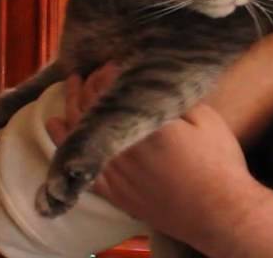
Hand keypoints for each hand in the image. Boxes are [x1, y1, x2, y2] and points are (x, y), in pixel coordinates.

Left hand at [45, 67, 259, 246]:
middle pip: (91, 106)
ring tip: (70, 86)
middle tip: (93, 70)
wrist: (217, 212)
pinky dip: (63, 143)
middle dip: (88, 83)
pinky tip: (55, 126)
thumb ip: (176, 97)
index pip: (111, 87)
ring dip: (71, 104)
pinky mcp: (113, 191)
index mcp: (146, 122)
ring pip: (79, 131)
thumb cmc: (217, 162)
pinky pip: (79, 165)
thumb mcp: (206, 118)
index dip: (107, 70)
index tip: (115, 61)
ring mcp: (114, 171)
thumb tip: (155, 76)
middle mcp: (122, 145)